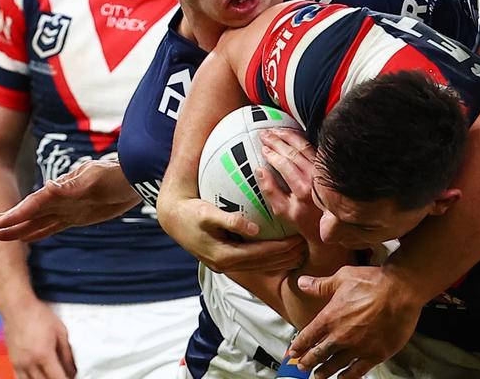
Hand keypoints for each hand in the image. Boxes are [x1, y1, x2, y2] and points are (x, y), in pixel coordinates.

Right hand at [0, 158, 140, 241]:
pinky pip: (54, 226)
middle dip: (9, 220)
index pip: (33, 205)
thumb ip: (72, 186)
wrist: (136, 178)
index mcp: (61, 190)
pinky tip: (27, 238)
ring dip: (20, 229)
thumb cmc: (116, 175)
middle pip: (30, 213)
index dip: (14, 214)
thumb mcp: (96, 179)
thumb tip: (48, 187)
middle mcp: (60, 200)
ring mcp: (68, 209)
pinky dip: (39, 232)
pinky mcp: (78, 217)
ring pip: (38, 222)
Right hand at [0, 296, 76, 378]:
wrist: (17, 309)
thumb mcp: (60, 332)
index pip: (57, 378)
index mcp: (43, 355)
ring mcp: (19, 364)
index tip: (73, 378)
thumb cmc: (39, 316)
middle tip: (65, 376)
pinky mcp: (12, 362)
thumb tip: (72, 369)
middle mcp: (29, 363)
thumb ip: (67, 353)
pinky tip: (38, 377)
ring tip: (52, 375)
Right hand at [158, 195, 306, 273]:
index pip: (259, 255)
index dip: (280, 249)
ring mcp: (224, 265)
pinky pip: (252, 264)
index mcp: (223, 256)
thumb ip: (229, 220)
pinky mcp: (225, 261)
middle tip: (306, 246)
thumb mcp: (207, 213)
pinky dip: (269, 260)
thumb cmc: (191, 212)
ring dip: (280, 261)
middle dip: (286, 257)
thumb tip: (252, 228)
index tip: (298, 241)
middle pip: (262, 264)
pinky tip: (283, 253)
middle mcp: (225, 265)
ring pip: (259, 267)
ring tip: (300, 251)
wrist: (173, 218)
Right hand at [258, 128, 321, 236]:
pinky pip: (312, 148)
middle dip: (277, 140)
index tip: (263, 148)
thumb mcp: (282, 210)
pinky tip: (291, 133)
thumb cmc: (302, 218)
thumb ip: (270, 191)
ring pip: (304, 147)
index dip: (272, 154)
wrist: (326, 222)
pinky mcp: (324, 167)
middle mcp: (313, 177)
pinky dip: (301, 139)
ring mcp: (321, 170)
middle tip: (264, 134)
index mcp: (302, 189)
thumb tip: (259, 170)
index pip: (285, 165)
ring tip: (275, 130)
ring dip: (289, 136)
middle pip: (293, 152)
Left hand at [289, 266, 420, 377]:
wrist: (401, 290)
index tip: (293, 352)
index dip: (298, 346)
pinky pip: (357, 371)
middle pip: (318, 355)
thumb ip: (321, 284)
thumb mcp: (343, 277)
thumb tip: (302, 282)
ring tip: (318, 375)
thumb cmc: (374, 282)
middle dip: (307, 362)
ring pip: (334, 365)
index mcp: (330, 318)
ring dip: (324, 371)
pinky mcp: (375, 354)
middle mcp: (340, 336)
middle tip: (302, 366)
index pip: (307, 337)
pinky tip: (342, 378)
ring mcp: (357, 347)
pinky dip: (347, 377)